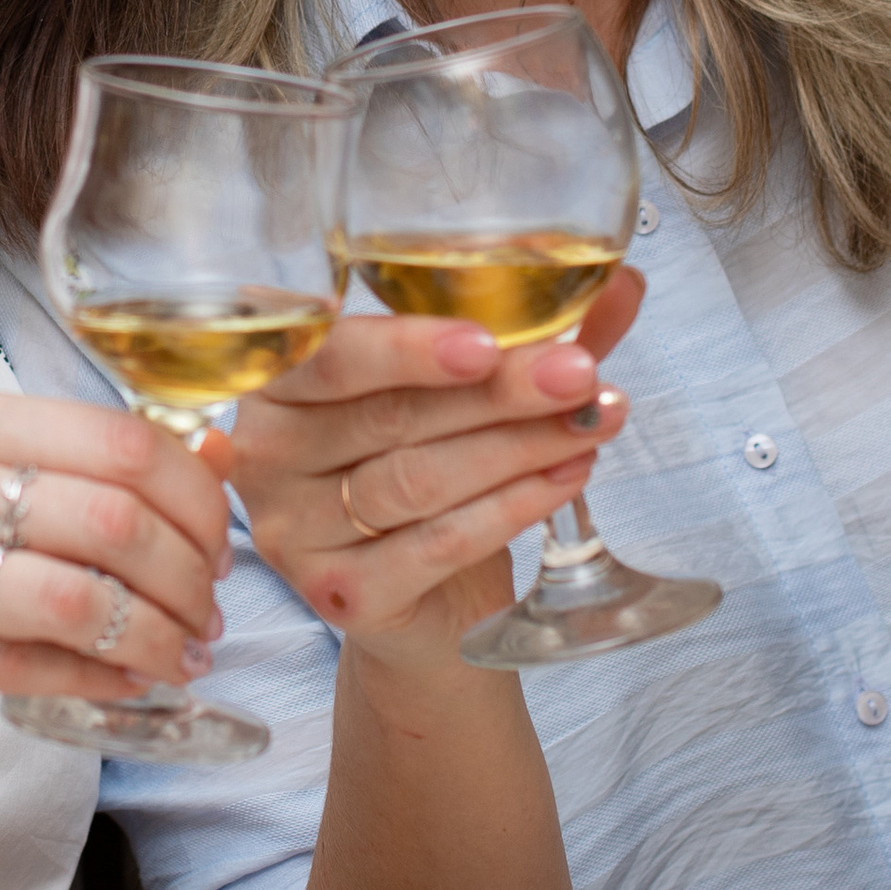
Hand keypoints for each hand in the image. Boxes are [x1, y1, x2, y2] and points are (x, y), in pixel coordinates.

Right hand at [0, 384, 233, 775]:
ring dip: (157, 637)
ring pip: (82, 593)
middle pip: (116, 513)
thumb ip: (27, 469)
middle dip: (192, 573)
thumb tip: (176, 474)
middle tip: (212, 611)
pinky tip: (130, 691)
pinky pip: (27, 665)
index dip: (195, 494)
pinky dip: (101, 681)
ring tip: (182, 658)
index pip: (115, 436)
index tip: (218, 537)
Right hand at [230, 271, 644, 677]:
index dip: (407, 348)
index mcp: (277, 382)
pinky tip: (566, 478)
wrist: (425, 604)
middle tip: (580, 375)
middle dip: (498, 394)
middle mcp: (267, 454)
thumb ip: (529, 337)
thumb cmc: (431, 473)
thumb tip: (623, 285)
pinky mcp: (339, 597)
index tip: (490, 341)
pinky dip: (510, 509)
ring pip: (417, 481)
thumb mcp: (466, 395)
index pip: (331, 356)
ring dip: (518, 448)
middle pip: (390, 417)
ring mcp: (293, 533)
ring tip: (593, 423)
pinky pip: (434, 546)